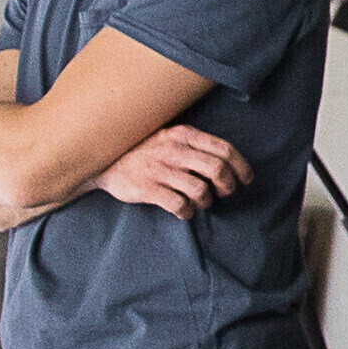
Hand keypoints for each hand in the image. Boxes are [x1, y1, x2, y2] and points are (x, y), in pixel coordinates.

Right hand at [96, 124, 247, 216]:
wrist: (101, 159)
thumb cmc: (142, 150)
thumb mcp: (168, 137)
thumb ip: (193, 144)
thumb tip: (226, 160)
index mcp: (182, 135)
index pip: (223, 149)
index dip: (241, 166)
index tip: (246, 178)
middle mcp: (173, 150)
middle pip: (217, 169)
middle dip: (228, 185)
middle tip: (225, 192)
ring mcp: (160, 170)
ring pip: (201, 190)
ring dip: (206, 201)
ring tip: (200, 202)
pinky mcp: (147, 189)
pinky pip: (179, 206)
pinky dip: (187, 212)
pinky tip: (183, 211)